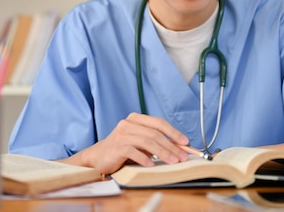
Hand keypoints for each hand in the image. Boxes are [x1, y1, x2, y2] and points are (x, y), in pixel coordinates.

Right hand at [62, 112, 190, 174]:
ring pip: (147, 142)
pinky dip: (144, 158)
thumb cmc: (122, 148)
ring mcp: (122, 134)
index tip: (185, 142)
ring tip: (172, 161)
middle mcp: (128, 123)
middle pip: (155, 134)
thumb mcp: (139, 141)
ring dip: (163, 153)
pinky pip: (134, 152)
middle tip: (182, 156)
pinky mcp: (117, 146)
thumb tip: (177, 148)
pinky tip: (152, 164)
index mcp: (136, 119)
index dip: (173, 132)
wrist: (98, 156)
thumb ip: (154, 141)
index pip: (159, 123)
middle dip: (171, 146)